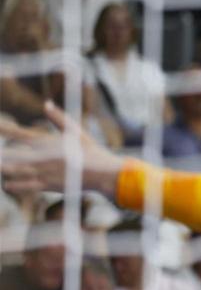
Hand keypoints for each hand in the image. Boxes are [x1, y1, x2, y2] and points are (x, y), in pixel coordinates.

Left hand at [0, 101, 123, 198]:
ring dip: (5, 169)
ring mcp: (43, 171)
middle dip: (1, 153)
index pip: (18, 134)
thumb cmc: (91, 151)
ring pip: (13, 170)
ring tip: (2, 167)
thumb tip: (46, 103)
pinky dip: (13, 185)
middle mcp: (42, 156)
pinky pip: (24, 186)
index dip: (4, 130)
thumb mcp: (75, 131)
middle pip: (11, 154)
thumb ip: (57, 118)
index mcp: (46, 141)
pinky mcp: (47, 185)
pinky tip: (7, 184)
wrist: (102, 172)